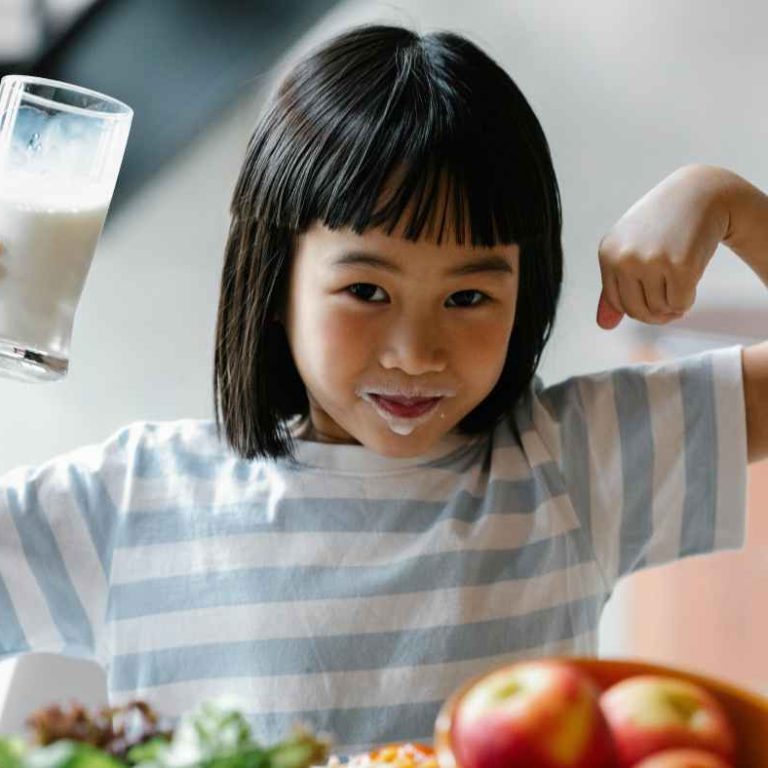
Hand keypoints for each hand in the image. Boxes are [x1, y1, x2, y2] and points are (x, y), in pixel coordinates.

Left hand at [596, 165, 729, 329]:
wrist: (700, 194)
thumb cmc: (662, 225)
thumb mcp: (630, 250)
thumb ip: (615, 288)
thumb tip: (604, 326)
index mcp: (608, 253)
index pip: (616, 302)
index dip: (637, 309)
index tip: (652, 302)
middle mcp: (625, 258)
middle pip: (636, 310)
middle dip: (655, 314)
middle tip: (670, 304)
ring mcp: (651, 261)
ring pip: (659, 309)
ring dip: (672, 305)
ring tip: (679, 285)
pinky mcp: (680, 266)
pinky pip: (679, 303)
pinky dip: (687, 300)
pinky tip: (690, 282)